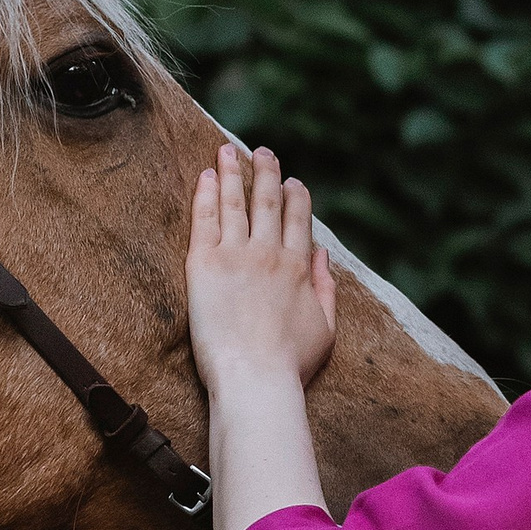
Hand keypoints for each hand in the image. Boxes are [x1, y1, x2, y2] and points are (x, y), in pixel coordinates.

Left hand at [186, 142, 336, 403]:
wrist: (255, 379)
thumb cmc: (290, 365)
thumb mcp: (325, 328)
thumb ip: (326, 287)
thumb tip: (324, 255)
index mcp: (298, 268)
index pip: (299, 221)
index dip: (297, 197)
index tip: (293, 182)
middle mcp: (270, 253)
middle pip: (269, 203)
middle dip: (267, 174)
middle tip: (263, 152)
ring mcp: (237, 255)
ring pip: (236, 203)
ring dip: (234, 172)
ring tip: (228, 150)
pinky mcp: (204, 264)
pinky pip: (205, 219)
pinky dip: (207, 194)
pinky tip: (207, 175)